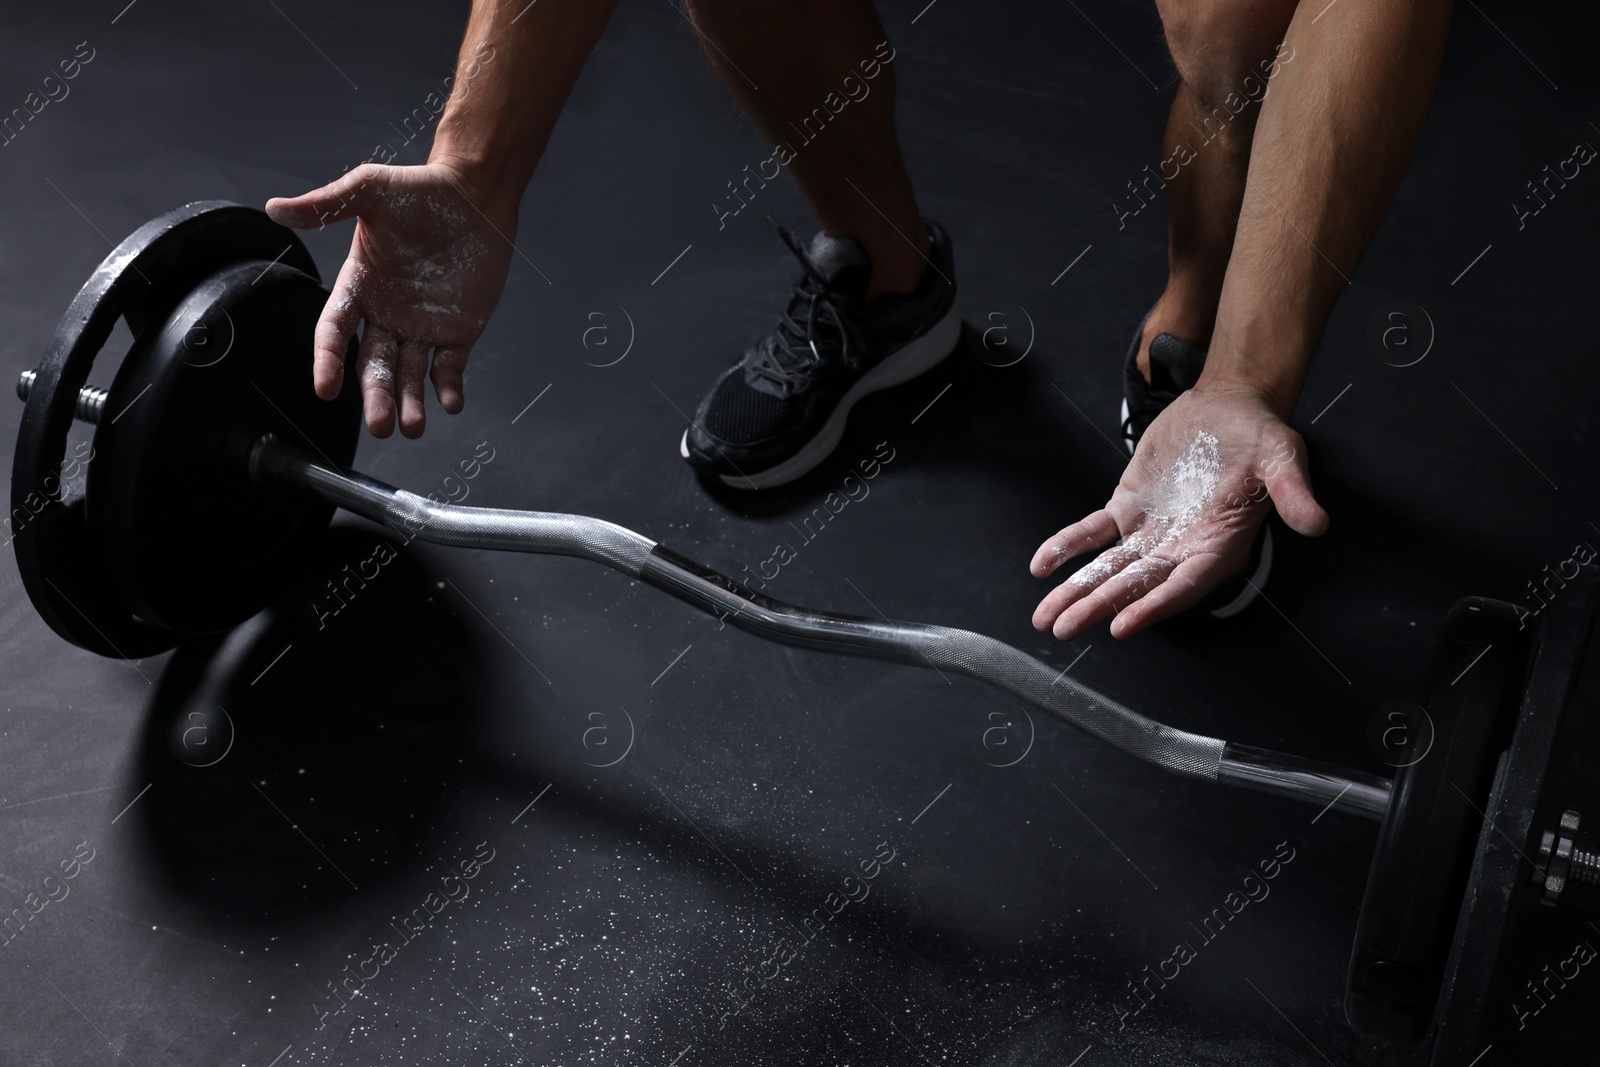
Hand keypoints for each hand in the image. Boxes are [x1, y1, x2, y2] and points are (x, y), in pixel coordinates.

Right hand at [266, 162, 515, 437]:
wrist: (473, 193)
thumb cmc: (419, 189)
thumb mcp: (368, 190)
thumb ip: (324, 205)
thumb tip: (275, 209)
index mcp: (358, 288)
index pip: (335, 332)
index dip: (328, 360)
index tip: (326, 388)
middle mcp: (385, 315)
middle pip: (373, 366)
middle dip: (375, 397)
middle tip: (380, 425)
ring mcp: (421, 327)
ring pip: (409, 375)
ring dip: (409, 403)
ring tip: (411, 427)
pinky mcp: (457, 332)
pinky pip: (449, 368)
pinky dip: (449, 388)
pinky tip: (452, 402)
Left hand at [1029, 384, 1328, 639]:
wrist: (1228, 405)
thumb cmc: (1259, 434)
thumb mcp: (1282, 453)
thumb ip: (1293, 489)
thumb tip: (1316, 522)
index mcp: (1219, 546)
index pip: (1183, 585)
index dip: (1154, 606)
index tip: (1122, 625)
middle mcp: (1182, 548)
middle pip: (1137, 586)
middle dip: (1099, 608)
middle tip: (1064, 629)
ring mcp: (1151, 533)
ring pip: (1109, 569)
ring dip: (1077, 592)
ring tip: (1045, 618)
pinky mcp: (1127, 510)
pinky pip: (1093, 534)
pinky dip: (1067, 547)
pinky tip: (1042, 566)